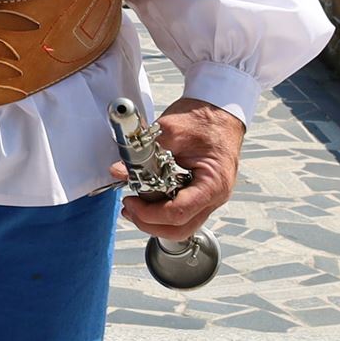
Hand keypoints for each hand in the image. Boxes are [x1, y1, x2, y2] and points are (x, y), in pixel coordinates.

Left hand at [112, 98, 243, 239]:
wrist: (219, 112)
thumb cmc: (204, 119)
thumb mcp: (171, 131)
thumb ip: (144, 153)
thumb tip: (120, 170)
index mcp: (213, 183)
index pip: (179, 212)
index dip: (149, 213)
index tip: (130, 201)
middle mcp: (215, 196)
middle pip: (180, 229)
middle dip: (149, 224)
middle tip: (129, 208)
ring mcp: (210, 198)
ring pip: (182, 227)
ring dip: (155, 223)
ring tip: (133, 208)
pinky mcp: (202, 196)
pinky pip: (183, 215)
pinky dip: (162, 214)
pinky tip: (147, 202)